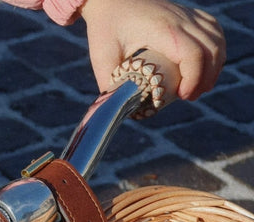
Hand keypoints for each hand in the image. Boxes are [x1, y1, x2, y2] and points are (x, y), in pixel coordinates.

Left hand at [80, 0, 224, 99]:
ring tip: (198, 87)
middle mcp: (181, 20)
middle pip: (211, 50)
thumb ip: (110, 85)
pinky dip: (215, 49)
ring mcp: (187, 15)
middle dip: (205, 78)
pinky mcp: (188, 14)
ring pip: (217, 40)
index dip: (194, 79)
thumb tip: (118, 110)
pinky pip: (214, 30)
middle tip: (189, 97)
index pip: (193, 54)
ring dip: (214, 66)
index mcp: (163, 30)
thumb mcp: (103, 57)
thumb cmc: (106, 26)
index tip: (182, 96)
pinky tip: (206, 66)